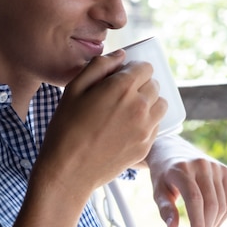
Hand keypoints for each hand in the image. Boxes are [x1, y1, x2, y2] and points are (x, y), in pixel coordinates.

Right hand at [38, 50, 167, 193]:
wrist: (68, 171)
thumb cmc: (66, 128)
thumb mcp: (74, 89)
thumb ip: (99, 66)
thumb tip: (121, 55)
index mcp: (122, 87)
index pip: (145, 67)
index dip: (133, 69)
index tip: (121, 77)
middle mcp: (140, 106)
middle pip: (154, 85)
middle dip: (141, 85)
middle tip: (120, 95)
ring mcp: (145, 128)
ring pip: (160, 105)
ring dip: (148, 103)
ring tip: (127, 110)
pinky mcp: (146, 146)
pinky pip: (156, 126)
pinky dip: (146, 123)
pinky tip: (126, 128)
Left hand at [146, 135, 226, 226]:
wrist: (172, 148)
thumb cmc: (163, 173)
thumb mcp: (157, 190)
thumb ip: (165, 208)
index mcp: (181, 168)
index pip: (194, 198)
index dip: (198, 222)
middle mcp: (201, 165)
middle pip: (211, 204)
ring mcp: (215, 166)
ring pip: (222, 205)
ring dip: (212, 226)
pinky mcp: (225, 170)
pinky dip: (220, 217)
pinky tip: (208, 224)